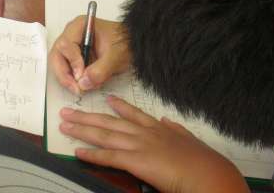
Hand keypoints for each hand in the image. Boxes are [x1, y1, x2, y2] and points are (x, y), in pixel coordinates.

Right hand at [49, 17, 130, 94]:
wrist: (134, 44)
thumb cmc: (125, 43)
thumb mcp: (115, 57)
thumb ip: (99, 71)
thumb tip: (82, 83)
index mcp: (79, 26)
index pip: (66, 45)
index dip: (72, 62)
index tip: (80, 76)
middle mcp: (72, 34)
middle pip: (57, 55)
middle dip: (64, 74)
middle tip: (76, 89)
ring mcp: (73, 45)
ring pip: (60, 64)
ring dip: (68, 78)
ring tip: (82, 88)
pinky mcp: (76, 56)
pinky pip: (68, 69)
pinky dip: (74, 79)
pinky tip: (85, 83)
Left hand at [60, 97, 248, 192]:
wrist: (207, 173)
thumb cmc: (202, 161)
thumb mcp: (189, 140)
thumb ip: (176, 130)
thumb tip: (166, 121)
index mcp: (158, 128)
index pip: (133, 113)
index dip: (118, 106)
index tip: (106, 99)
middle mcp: (145, 132)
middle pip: (110, 122)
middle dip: (87, 116)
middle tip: (68, 111)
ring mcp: (139, 145)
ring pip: (104, 135)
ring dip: (83, 129)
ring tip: (66, 124)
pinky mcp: (136, 161)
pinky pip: (109, 156)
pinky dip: (92, 154)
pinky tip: (78, 151)